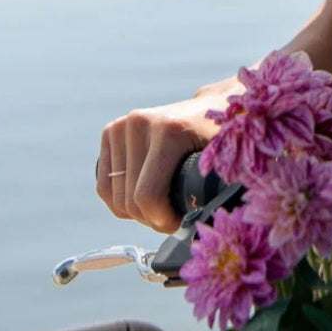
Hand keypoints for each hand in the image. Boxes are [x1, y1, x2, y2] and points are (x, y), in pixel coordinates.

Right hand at [97, 86, 232, 232]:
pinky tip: (142, 200)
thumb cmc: (227, 137)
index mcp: (169, 130)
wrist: (217, 104)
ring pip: (114, 195)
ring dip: (135, 212)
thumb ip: (220, 188)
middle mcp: (141, 122)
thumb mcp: (228, 160)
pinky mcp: (112, 131)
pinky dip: (119, 200)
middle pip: (129, 200)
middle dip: (151, 219)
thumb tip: (206, 226)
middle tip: (173, 218)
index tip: (182, 222)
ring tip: (161, 209)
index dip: (162, 221)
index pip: (147, 196)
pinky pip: (104, 183)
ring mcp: (123, 125)